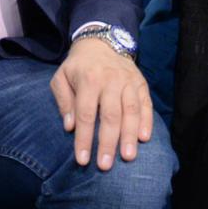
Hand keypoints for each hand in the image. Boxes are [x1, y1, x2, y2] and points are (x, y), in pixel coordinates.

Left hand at [49, 37, 153, 170]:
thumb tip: (69, 126)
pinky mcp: (141, 83)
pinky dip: (146, 121)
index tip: (83, 160)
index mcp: (89, 79)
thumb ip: (63, 100)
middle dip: (108, 142)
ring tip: (128, 157)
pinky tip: (144, 138)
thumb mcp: (61, 77)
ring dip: (129, 135)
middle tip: (105, 166)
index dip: (84, 139)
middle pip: (111, 115)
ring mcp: (128, 82)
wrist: (101, 42)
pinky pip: (146, 104)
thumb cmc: (78, 66)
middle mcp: (110, 80)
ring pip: (131, 110)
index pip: (86, 114)